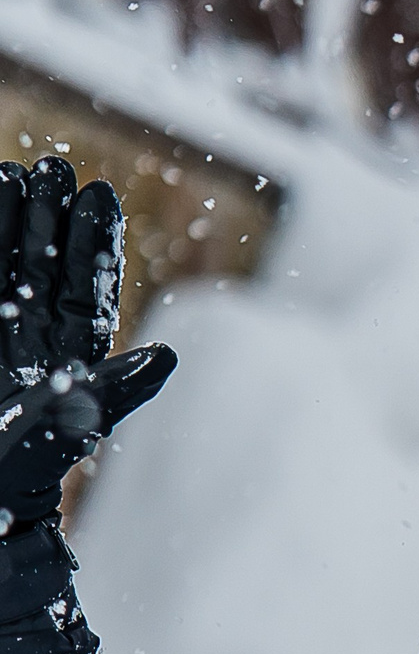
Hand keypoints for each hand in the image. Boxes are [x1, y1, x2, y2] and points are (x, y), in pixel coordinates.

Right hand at [0, 158, 173, 533]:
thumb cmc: (14, 488)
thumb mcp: (60, 439)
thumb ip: (107, 395)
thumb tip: (166, 356)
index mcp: (70, 372)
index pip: (82, 295)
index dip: (90, 246)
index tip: (96, 194)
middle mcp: (32, 356)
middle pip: (43, 274)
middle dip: (48, 221)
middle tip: (53, 165)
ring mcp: (0, 353)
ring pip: (3, 278)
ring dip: (8, 228)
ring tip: (12, 172)